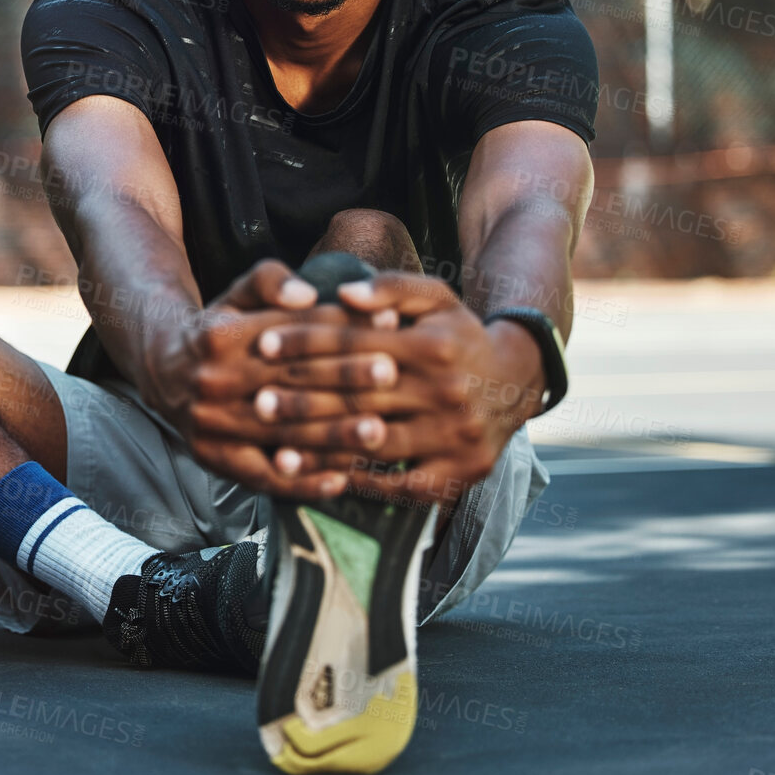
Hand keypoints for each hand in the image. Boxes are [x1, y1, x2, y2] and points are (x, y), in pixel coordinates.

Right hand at [142, 259, 402, 497]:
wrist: (163, 372)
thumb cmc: (217, 328)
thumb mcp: (235, 294)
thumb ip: (270, 282)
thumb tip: (307, 294)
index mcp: (220, 336)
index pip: (292, 333)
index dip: (341, 330)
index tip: (387, 328)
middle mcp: (213, 381)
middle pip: (290, 381)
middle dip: (346, 378)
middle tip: (393, 374)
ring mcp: (211, 424)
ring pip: (283, 432)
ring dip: (334, 435)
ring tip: (380, 431)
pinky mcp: (212, 458)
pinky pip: (263, 476)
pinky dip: (303, 482)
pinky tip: (340, 481)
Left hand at [259, 273, 545, 505]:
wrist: (516, 381)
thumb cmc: (458, 336)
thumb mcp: (436, 298)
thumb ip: (391, 288)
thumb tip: (342, 294)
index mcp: (434, 346)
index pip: (358, 343)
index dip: (307, 343)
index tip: (263, 344)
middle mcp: (446, 392)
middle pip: (361, 397)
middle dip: (303, 399)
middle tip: (257, 401)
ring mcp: (455, 436)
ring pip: (375, 446)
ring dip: (322, 450)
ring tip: (276, 451)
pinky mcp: (460, 472)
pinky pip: (403, 486)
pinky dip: (362, 484)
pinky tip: (323, 480)